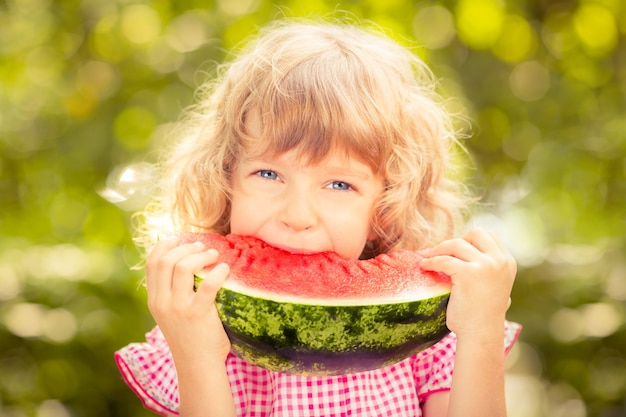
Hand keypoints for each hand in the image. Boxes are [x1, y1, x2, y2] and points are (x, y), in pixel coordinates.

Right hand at [145, 236, 231, 363]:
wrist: (198, 365)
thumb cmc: (190, 337)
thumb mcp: (171, 314)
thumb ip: (171, 293)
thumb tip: (183, 262)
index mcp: (154, 300)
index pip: (152, 263)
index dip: (164, 245)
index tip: (179, 238)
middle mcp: (162, 302)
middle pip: (166, 260)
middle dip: (185, 247)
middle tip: (202, 247)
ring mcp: (179, 308)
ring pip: (183, 267)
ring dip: (200, 255)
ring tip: (214, 255)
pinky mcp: (198, 314)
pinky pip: (208, 284)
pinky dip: (218, 272)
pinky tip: (225, 269)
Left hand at [419, 228, 515, 338]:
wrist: (480, 335)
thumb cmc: (481, 314)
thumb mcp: (493, 284)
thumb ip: (488, 267)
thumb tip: (467, 251)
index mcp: (507, 262)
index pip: (488, 236)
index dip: (468, 239)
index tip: (453, 249)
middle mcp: (500, 261)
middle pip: (474, 233)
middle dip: (456, 241)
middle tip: (440, 253)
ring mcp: (486, 266)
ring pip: (456, 244)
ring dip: (439, 249)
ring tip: (427, 258)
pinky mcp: (469, 273)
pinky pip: (444, 259)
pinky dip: (431, 261)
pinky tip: (424, 266)